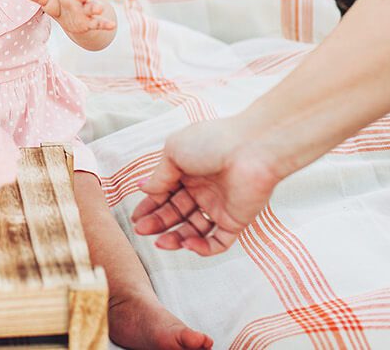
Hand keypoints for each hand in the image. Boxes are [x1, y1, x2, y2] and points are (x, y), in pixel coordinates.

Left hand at [26, 0, 115, 35]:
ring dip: (96, 7)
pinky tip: (113, 26)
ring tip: (99, 8)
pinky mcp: (90, 22)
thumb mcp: (46, 0)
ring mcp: (86, 9)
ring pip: (92, 7)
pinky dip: (106, 24)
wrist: (70, 18)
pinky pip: (99, 23)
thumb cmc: (57, 3)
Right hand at [129, 116, 296, 255]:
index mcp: (190, 170)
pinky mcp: (236, 221)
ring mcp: (220, 205)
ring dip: (176, 239)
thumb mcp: (174, 151)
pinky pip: (218, 242)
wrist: (252, 149)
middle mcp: (204, 188)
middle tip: (142, 231)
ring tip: (161, 242)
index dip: (150, 207)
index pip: (165, 194)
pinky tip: (188, 243)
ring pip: (194, 230)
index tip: (136, 217)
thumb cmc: (214, 141)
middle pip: (177, 213)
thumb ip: (159, 174)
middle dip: (158, 224)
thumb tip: (144, 188)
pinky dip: (202, 248)